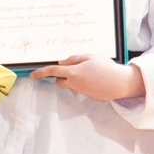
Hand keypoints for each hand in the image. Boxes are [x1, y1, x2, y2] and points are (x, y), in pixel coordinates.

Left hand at [29, 55, 143, 102]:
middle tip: (74, 70)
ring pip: (72, 86)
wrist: (122, 83)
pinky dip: (87, 85)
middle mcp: (75, 83)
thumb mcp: (91, 57)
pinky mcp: (90, 96)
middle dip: (62, 77)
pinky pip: (83, 89)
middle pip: (60, 82)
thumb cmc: (107, 68)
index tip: (32, 75)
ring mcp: (82, 91)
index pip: (52, 72)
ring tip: (90, 74)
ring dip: (75, 81)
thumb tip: (63, 63)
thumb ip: (75, 59)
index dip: (40, 73)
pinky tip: (98, 80)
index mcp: (73, 72)